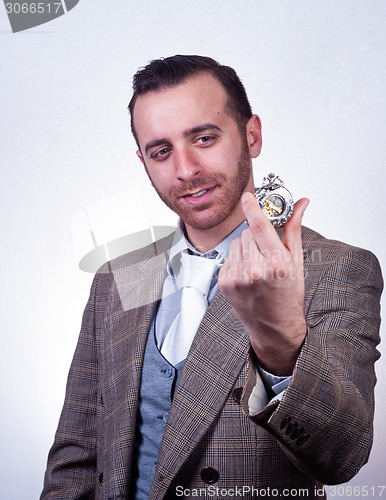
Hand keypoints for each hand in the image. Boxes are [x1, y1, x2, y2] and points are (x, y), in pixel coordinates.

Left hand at [218, 192, 309, 375]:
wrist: (274, 326)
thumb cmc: (288, 294)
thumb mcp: (296, 261)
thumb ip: (293, 229)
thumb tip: (301, 204)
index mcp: (276, 265)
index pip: (259, 227)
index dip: (252, 208)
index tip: (247, 196)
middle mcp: (255, 272)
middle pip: (247, 233)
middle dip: (256, 235)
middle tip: (267, 250)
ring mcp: (237, 279)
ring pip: (236, 243)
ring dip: (246, 248)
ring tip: (258, 264)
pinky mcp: (225, 284)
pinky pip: (228, 257)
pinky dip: (237, 260)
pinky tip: (248, 273)